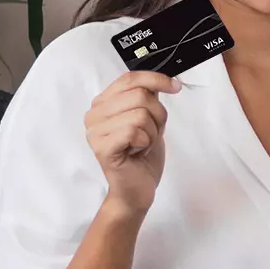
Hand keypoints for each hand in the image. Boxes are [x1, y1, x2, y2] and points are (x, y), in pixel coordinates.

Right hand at [84, 71, 180, 215]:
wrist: (136, 190)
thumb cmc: (141, 156)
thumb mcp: (149, 119)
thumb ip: (148, 98)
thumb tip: (164, 79)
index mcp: (103, 104)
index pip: (130, 78)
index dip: (156, 79)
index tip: (175, 86)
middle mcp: (94, 115)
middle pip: (139, 95)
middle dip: (157, 116)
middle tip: (150, 134)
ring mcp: (95, 132)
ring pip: (140, 113)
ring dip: (152, 132)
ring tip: (142, 145)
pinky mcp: (102, 148)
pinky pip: (133, 131)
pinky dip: (145, 142)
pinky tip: (137, 152)